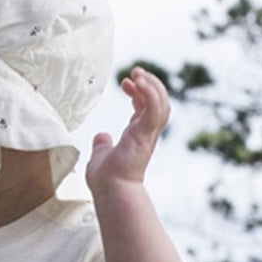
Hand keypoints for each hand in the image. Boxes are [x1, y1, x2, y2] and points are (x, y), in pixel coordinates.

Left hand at [86, 67, 169, 192]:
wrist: (110, 191)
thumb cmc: (106, 179)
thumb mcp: (101, 156)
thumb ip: (102, 145)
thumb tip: (101, 137)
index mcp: (137, 136)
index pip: (145, 107)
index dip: (139, 92)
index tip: (125, 82)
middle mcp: (146, 134)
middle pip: (158, 102)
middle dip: (150, 84)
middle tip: (136, 71)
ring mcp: (148, 134)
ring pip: (161, 104)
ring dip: (152, 85)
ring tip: (138, 72)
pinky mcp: (145, 134)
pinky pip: (154, 109)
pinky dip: (150, 93)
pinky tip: (138, 81)